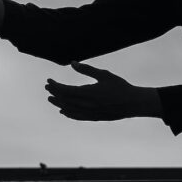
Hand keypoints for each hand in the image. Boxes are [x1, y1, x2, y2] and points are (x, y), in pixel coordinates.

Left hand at [45, 62, 162, 120]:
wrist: (134, 103)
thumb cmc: (120, 86)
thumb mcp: (104, 75)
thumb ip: (87, 70)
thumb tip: (72, 63)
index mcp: (88, 92)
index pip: (65, 90)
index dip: (55, 86)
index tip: (48, 80)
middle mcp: (87, 104)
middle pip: (64, 100)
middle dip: (54, 94)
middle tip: (47, 88)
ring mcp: (90, 113)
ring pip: (69, 109)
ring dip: (58, 104)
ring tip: (51, 99)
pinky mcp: (94, 118)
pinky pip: (77, 117)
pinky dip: (68, 114)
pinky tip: (64, 111)